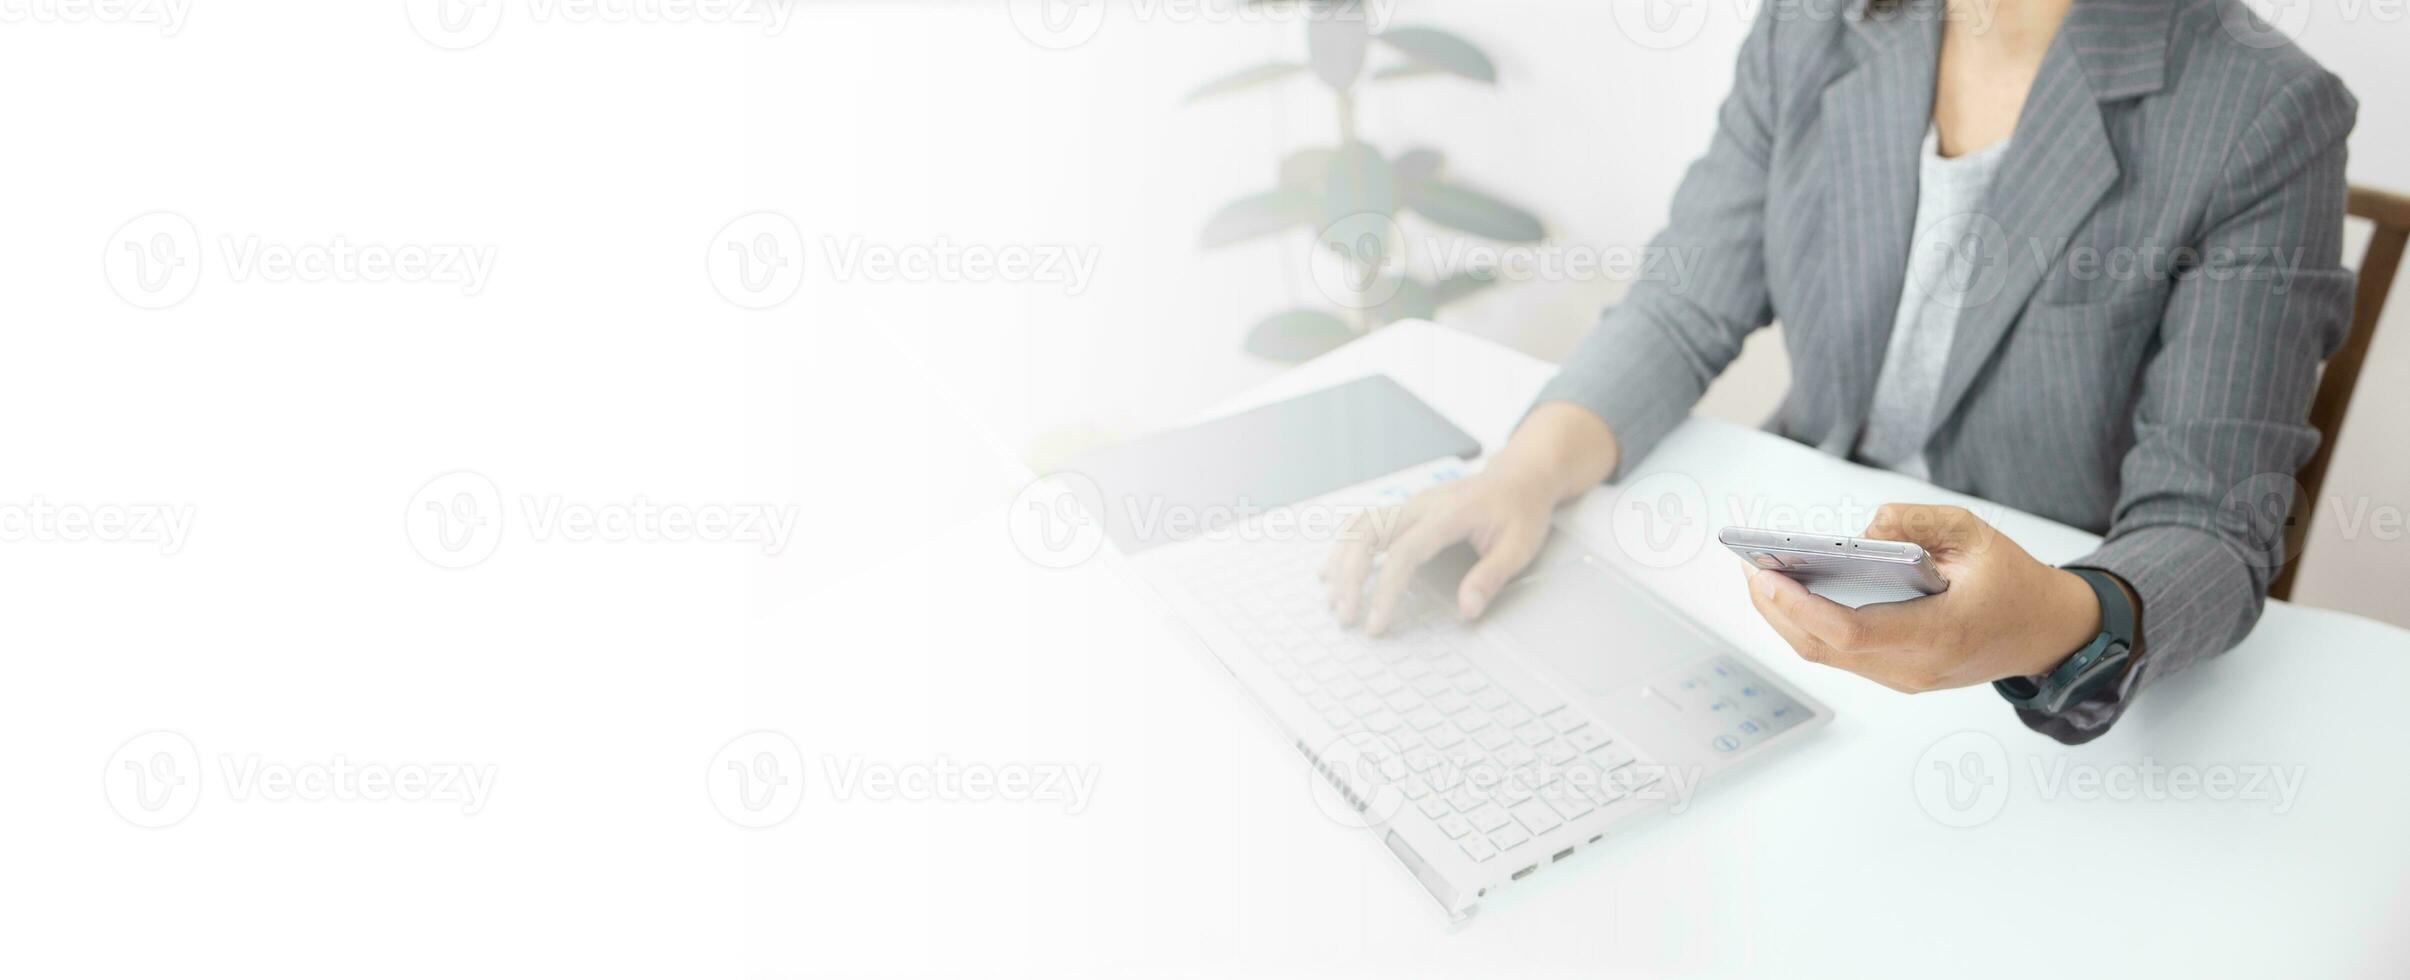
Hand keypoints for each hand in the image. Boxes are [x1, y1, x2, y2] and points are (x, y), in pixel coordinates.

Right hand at [1321, 402, 1619, 634]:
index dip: (1386, 590)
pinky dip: (1344, 547)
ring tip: (1333, 599)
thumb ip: (1490, 578)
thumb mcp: (1519, 547)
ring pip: (1358, 526)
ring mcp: (1410, 504)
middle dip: (1349, 576)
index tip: (1376, 622)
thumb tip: (1467, 609)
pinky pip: (1363, 523)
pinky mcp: (1405, 509)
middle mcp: (1421, 505)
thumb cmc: (1520, 510)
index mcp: (1448, 514)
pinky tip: (1332, 571)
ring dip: (1341, 562)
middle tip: (1345, 615)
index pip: (1404, 553)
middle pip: (1367, 534)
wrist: (1520, 476)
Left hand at [1744, 504, 2101, 692]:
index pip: (1849, 631)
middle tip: (1745, 565)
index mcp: (1937, 635)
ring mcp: (1904, 678)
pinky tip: (1791, 591)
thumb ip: (1920, 521)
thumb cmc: (2013, 582)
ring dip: (1785, 618)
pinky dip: (1809, 624)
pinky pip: (1841, 653)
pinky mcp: (1897, 674)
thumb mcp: (1976, 534)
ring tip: (1757, 575)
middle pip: (1823, 647)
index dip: (1798, 606)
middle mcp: (1914, 667)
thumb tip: (1864, 530)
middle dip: (1775, 608)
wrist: (2048, 633)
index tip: (1763, 574)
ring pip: (1826, 654)